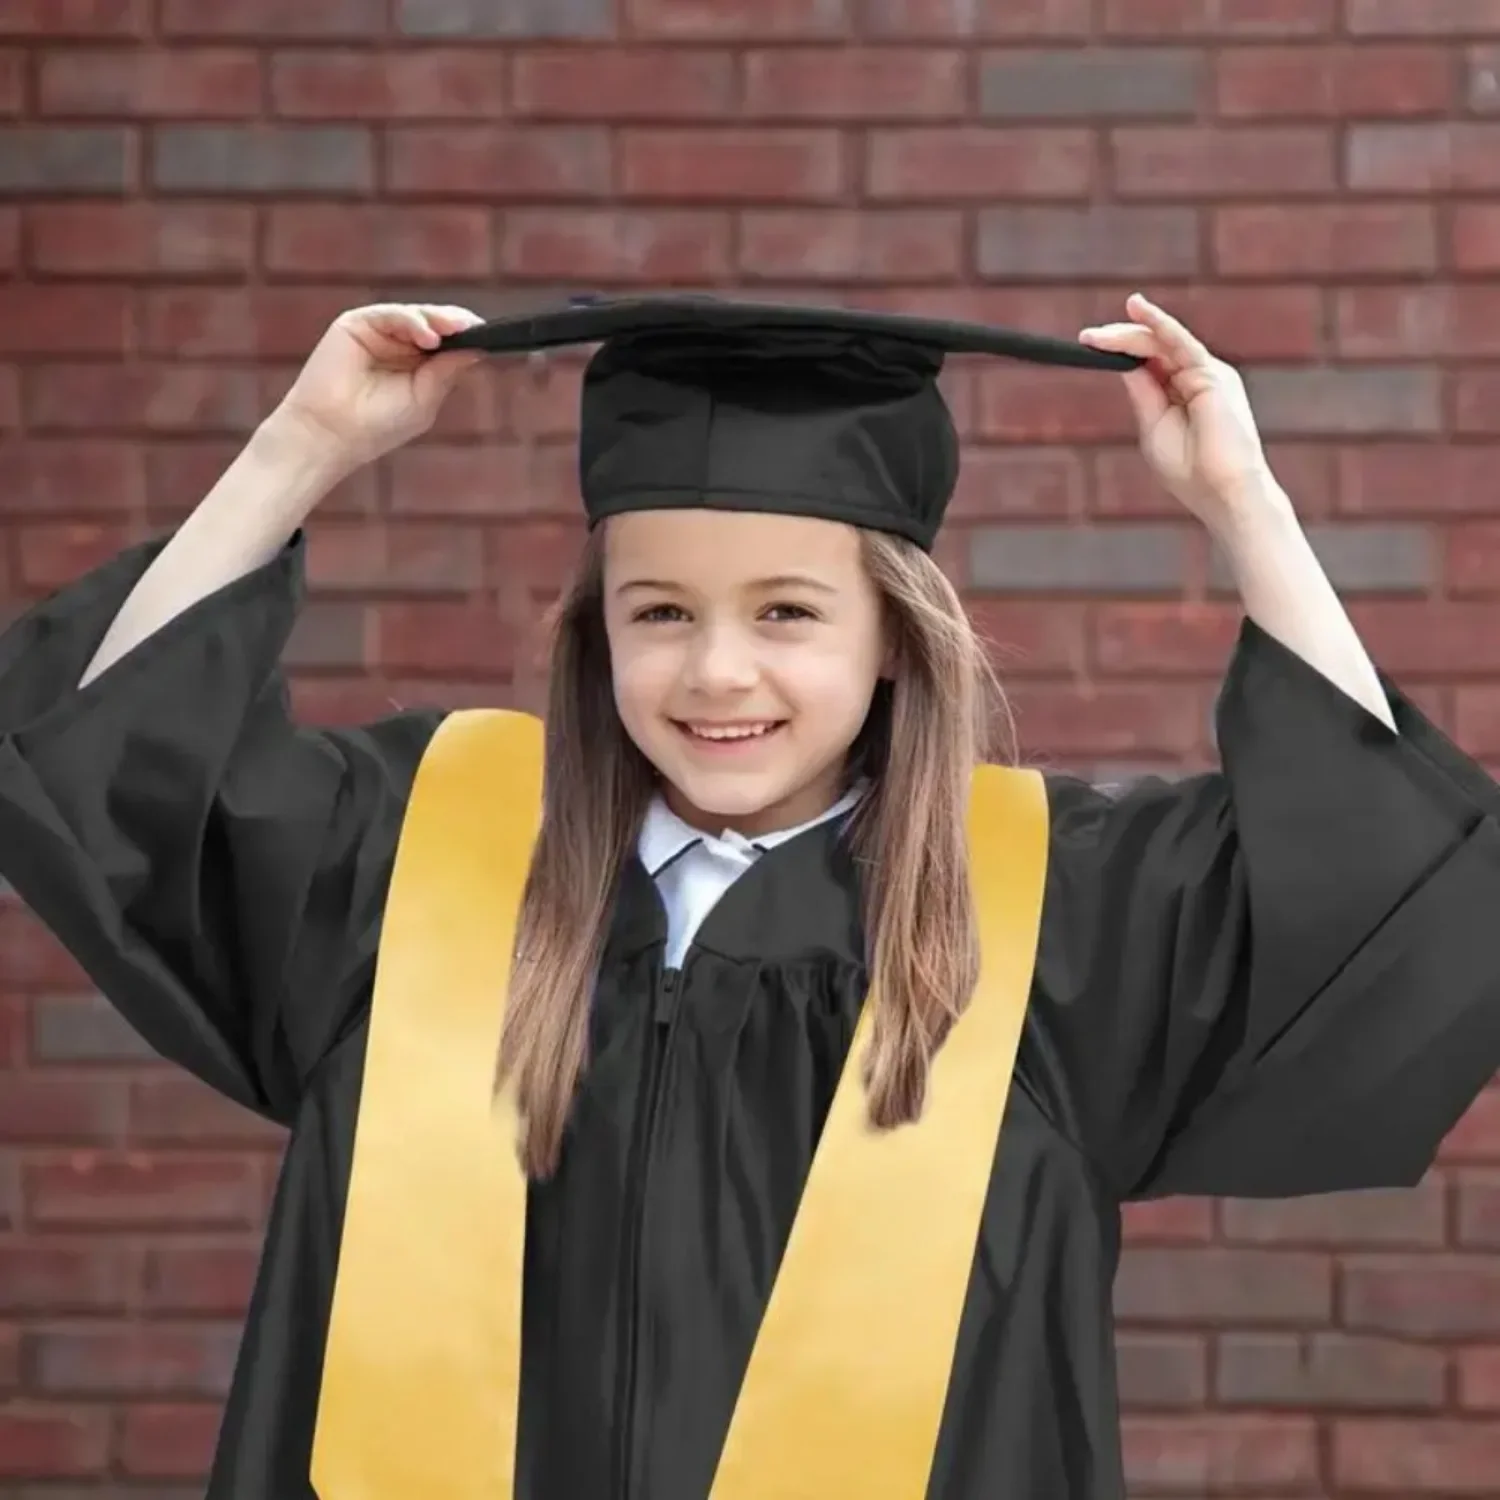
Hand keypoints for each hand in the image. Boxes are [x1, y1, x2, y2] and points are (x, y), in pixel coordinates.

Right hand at [269, 303, 486, 471]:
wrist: (333, 435)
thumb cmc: (377, 425)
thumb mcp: (424, 398)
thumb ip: (446, 372)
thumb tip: (477, 349)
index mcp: (415, 364)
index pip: (445, 342)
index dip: (465, 336)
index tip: (489, 336)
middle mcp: (397, 344)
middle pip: (433, 324)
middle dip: (455, 324)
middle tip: (476, 327)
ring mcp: (377, 333)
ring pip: (414, 316)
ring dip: (437, 321)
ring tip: (456, 330)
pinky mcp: (356, 324)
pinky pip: (389, 315)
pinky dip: (412, 322)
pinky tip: (429, 338)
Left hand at [1079, 294, 1278, 531]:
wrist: (1223, 492)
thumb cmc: (1190, 469)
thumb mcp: (1154, 426)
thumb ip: (1143, 392)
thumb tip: (1125, 361)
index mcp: (1179, 392)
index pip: (1146, 361)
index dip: (1118, 349)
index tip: (1087, 344)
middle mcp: (1195, 376)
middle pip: (1152, 347)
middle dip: (1118, 338)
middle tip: (1085, 337)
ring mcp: (1206, 373)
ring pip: (1162, 342)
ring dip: (1129, 332)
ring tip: (1095, 334)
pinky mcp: (1213, 374)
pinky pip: (1182, 341)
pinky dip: (1160, 324)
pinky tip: (1139, 310)